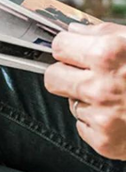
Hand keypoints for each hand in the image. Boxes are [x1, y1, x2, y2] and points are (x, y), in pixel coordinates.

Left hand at [44, 21, 125, 158]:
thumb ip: (104, 33)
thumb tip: (74, 31)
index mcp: (108, 54)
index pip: (58, 46)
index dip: (67, 47)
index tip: (72, 50)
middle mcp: (100, 86)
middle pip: (52, 77)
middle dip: (65, 73)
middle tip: (86, 74)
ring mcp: (101, 115)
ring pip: (71, 102)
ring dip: (87, 98)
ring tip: (118, 95)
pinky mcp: (104, 140)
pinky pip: (84, 126)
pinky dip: (98, 121)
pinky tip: (121, 114)